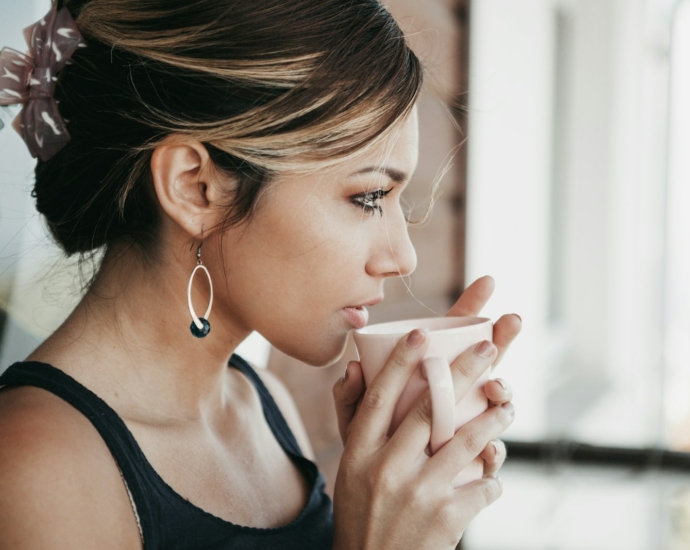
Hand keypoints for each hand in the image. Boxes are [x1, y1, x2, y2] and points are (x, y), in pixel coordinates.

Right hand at [332, 328, 514, 549]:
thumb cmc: (363, 513)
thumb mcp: (349, 470)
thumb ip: (352, 419)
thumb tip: (355, 367)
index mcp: (358, 454)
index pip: (380, 397)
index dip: (400, 363)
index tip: (420, 334)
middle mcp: (385, 469)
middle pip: (428, 409)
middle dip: (462, 373)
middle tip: (486, 347)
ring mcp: (418, 495)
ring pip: (466, 442)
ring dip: (493, 420)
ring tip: (506, 405)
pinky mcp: (446, 520)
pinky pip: (483, 486)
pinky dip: (492, 477)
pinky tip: (491, 474)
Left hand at [333, 275, 520, 445]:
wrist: (379, 509)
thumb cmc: (368, 455)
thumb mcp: (354, 425)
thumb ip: (349, 398)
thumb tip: (351, 369)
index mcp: (427, 378)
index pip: (451, 336)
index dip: (471, 307)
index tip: (489, 282)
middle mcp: (453, 396)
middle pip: (483, 361)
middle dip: (501, 338)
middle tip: (512, 320)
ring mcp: (467, 427)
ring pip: (496, 402)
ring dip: (502, 389)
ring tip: (496, 388)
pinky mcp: (472, 463)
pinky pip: (490, 454)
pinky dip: (494, 451)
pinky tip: (491, 450)